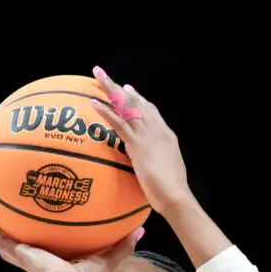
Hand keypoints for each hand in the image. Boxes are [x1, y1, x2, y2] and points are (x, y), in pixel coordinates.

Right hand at [0, 214, 142, 271]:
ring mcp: (26, 257)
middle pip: (28, 244)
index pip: (53, 247)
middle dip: (22, 231)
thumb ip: (122, 246)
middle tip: (17, 214)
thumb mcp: (106, 259)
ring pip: (10, 243)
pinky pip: (2, 242)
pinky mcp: (19, 255)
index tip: (51, 222)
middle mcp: (40, 258)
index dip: (51, 236)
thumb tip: (140, 231)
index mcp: (59, 260)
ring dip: (1, 230)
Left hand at [90, 66, 194, 215]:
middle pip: (137, 102)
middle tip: (104, 75)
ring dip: (110, 90)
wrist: (176, 196)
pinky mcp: (137, 145)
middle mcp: (158, 130)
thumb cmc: (172, 190)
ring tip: (97, 77)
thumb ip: (158, 161)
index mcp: (166, 135)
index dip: (139, 98)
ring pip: (127, 106)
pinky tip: (94, 103)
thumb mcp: (167, 170)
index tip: (128, 88)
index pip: (151, 111)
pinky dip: (106, 112)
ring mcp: (148, 135)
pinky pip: (119, 124)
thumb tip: (152, 164)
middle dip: (120, 87)